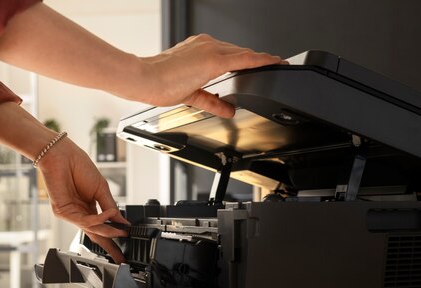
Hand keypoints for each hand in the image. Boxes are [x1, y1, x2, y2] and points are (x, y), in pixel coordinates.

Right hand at [0, 5, 283, 117]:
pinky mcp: (212, 58)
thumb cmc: (156, 85)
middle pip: (239, 53)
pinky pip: (243, 58)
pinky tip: (272, 64)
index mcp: (197, 51)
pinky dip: (259, 61)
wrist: (142, 80)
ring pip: (243, 54)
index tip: (261, 64)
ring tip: (278, 64)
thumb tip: (226, 109)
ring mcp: (209, 49)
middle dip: (257, 61)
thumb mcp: (189, 95)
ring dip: (261, 60)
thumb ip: (210, 101)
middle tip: (276, 65)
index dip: (246, 60)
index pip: (228, 55)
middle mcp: (205, 45)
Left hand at [0, 102, 128, 262]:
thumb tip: (122, 221)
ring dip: (108, 231)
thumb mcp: (101, 189)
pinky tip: (108, 215)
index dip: (114, 237)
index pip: (103, 227)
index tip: (126, 245)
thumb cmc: (78, 166)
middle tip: (121, 257)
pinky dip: (98, 220)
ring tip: (121, 231)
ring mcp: (71, 214)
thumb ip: (110, 207)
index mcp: (90, 208)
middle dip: (109, 247)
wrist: (61, 155)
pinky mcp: (63, 212)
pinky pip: (84, 221)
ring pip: (92, 229)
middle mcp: (80, 213)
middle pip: (96, 235)